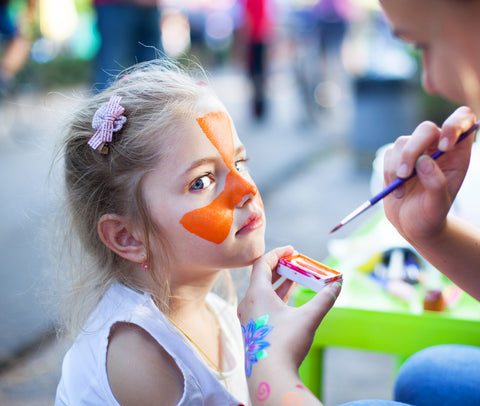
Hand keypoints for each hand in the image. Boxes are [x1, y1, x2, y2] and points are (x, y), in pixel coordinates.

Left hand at [238, 246, 341, 370]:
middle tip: (296, 262)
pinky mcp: (252, 328)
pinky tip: (290, 300)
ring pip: (262, 291)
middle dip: (280, 267)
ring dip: (279, 282)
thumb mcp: (308, 318)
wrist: (270, 376)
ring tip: (296, 277)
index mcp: (256, 293)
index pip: (263, 263)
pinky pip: (262, 304)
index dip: (278, 253)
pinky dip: (276, 296)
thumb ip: (324, 298)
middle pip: (262, 276)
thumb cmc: (286, 344)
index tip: (292, 250)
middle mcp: (248, 302)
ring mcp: (248, 316)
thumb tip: (339, 284)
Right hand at [383, 106, 475, 241]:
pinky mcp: (397, 157)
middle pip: (426, 129)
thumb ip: (435, 183)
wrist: (412, 224)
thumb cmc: (431, 215)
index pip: (462, 120)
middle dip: (412, 151)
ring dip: (397, 168)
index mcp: (457, 153)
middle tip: (405, 175)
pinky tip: (395, 189)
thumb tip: (423, 160)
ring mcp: (416, 151)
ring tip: (400, 191)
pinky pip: (389, 154)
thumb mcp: (438, 205)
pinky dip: (388, 172)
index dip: (454, 125)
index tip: (444, 146)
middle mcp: (437, 147)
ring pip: (403, 142)